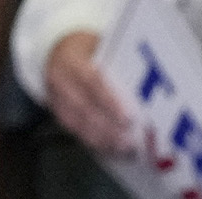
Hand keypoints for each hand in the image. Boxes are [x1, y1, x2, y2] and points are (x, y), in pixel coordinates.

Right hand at [40, 29, 137, 160]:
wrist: (57, 52)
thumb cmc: (89, 51)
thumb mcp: (101, 47)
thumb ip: (117, 64)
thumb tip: (146, 86)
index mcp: (72, 60)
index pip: (91, 81)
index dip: (110, 101)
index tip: (128, 117)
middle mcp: (60, 79)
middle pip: (84, 108)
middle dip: (109, 128)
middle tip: (131, 142)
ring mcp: (55, 97)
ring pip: (77, 123)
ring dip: (103, 139)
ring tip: (126, 149)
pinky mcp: (57, 112)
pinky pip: (75, 131)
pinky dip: (95, 142)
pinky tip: (113, 149)